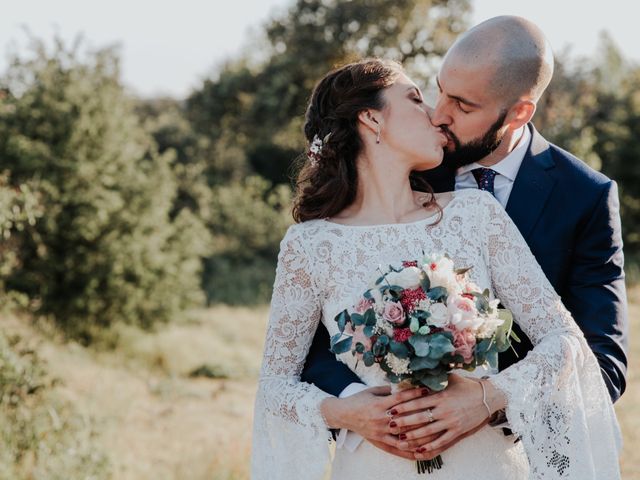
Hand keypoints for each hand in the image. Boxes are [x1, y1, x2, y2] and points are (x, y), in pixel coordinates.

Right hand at [320, 385, 432, 457]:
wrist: (343, 414)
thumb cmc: (359, 400)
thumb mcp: (372, 391)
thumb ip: (389, 389)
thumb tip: (406, 384)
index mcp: (380, 403)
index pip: (401, 398)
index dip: (415, 394)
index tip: (428, 390)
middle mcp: (381, 418)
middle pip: (406, 418)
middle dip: (422, 415)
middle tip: (438, 412)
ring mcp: (380, 431)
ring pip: (404, 435)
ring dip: (420, 435)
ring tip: (435, 434)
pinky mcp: (379, 441)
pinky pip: (396, 448)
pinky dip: (409, 450)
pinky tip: (421, 452)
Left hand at [387, 374, 504, 455]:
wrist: (488, 397)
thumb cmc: (467, 386)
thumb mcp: (451, 378)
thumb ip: (435, 377)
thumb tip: (420, 368)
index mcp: (440, 396)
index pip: (417, 402)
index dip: (403, 406)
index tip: (391, 408)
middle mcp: (444, 410)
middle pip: (420, 418)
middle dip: (404, 422)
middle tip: (390, 425)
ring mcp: (451, 422)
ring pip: (428, 432)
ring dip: (413, 436)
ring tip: (400, 439)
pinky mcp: (458, 431)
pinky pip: (442, 441)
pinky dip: (430, 447)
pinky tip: (420, 450)